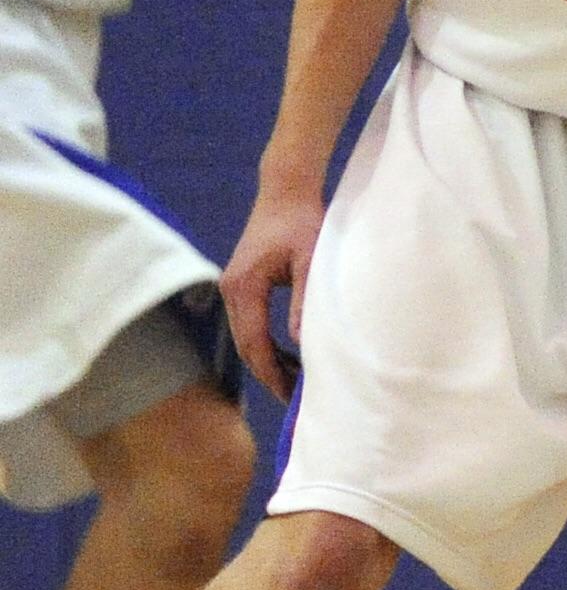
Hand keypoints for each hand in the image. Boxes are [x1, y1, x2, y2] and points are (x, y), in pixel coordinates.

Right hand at [222, 172, 328, 399]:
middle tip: (294, 399)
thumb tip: (304, 343)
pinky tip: (289, 356)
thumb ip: (305, 302)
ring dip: (268, 361)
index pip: (254, 342)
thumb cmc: (302, 221)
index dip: (271, 372)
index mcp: (244, 287)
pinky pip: (251, 324)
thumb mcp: (311, 261)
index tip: (291, 394)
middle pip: (245, 345)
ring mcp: (233, 288)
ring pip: (247, 337)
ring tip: (295, 383)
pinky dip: (267, 344)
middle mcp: (231, 290)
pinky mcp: (242, 285)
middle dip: (268, 374)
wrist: (285, 190)